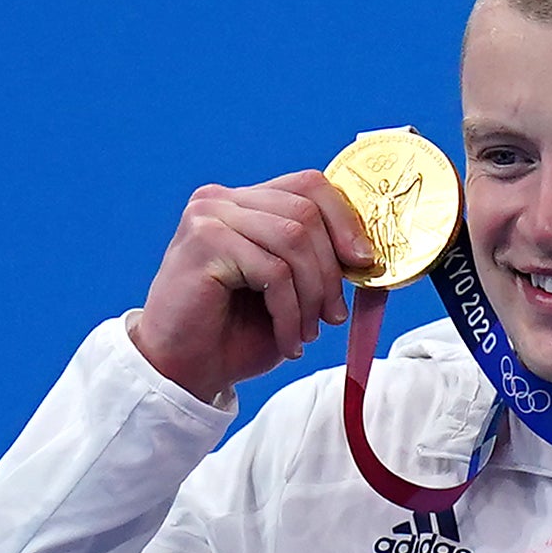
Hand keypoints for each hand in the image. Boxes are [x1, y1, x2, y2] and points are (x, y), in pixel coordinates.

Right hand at [128, 171, 377, 403]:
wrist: (186, 367)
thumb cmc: (238, 330)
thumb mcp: (291, 290)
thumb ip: (319, 260)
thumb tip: (366, 253)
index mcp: (247, 202)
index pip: (310, 185)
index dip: (346, 221)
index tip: (364, 262)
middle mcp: (223, 199)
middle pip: (306, 212)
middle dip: (331, 271)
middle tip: (334, 315)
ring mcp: (209, 216)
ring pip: (293, 239)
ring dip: (312, 295)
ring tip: (307, 331)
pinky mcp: (202, 242)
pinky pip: (272, 271)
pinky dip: (289, 312)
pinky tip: (287, 339)